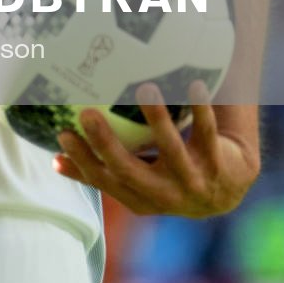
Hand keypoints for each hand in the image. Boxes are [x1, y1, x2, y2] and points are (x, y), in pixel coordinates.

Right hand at [52, 82, 258, 217]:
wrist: (229, 189)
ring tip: (144, 88)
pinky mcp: (219, 165)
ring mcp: (192, 181)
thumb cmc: (169, 178)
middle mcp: (164, 194)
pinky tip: (194, 83)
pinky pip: (208, 134)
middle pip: (130, 171)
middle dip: (106, 143)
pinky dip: (202, 109)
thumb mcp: (136, 181)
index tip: (63, 134)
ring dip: (157, 119)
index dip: (82, 161)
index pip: (105, 181)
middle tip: (86, 113)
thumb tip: (54, 158)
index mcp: (139, 199)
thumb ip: (102, 171)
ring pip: (172, 150)